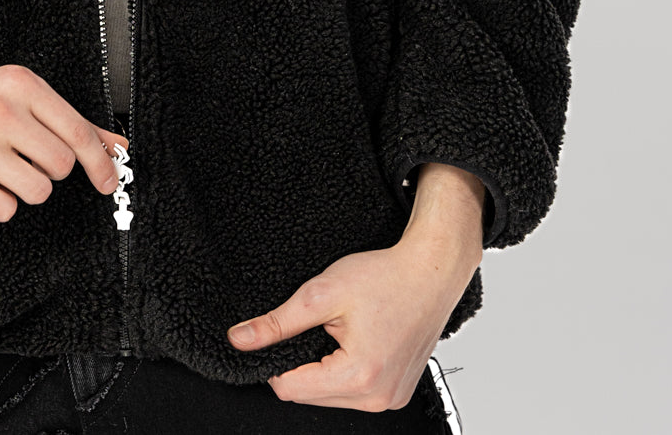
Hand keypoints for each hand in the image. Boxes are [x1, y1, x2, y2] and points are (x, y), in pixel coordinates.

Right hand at [0, 55, 128, 221]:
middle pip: (60, 166)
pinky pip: (3, 209)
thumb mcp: (17, 94)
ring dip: (24, 188)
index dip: (100, 164)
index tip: (107, 181)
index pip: (78, 132)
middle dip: (49, 170)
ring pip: (36, 191)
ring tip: (0, 168)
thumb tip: (117, 147)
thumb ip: (67, 121)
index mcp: (20, 84)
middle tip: (23, 157)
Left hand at [225, 163, 483, 409]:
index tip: (284, 332)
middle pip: (310, 396)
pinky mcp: (396, 393)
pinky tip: (354, 341)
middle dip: (302, 362)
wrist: (431, 272)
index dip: (275, 361)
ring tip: (339, 330)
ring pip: (331, 396)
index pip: (290, 389)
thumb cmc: (385, 277)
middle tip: (318, 324)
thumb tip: (240, 340)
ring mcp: (390, 399)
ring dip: (323, 368)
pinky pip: (354, 392)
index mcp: (358, 377)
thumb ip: (278, 322)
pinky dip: (344, 371)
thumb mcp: (321, 293)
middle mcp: (377, 399)